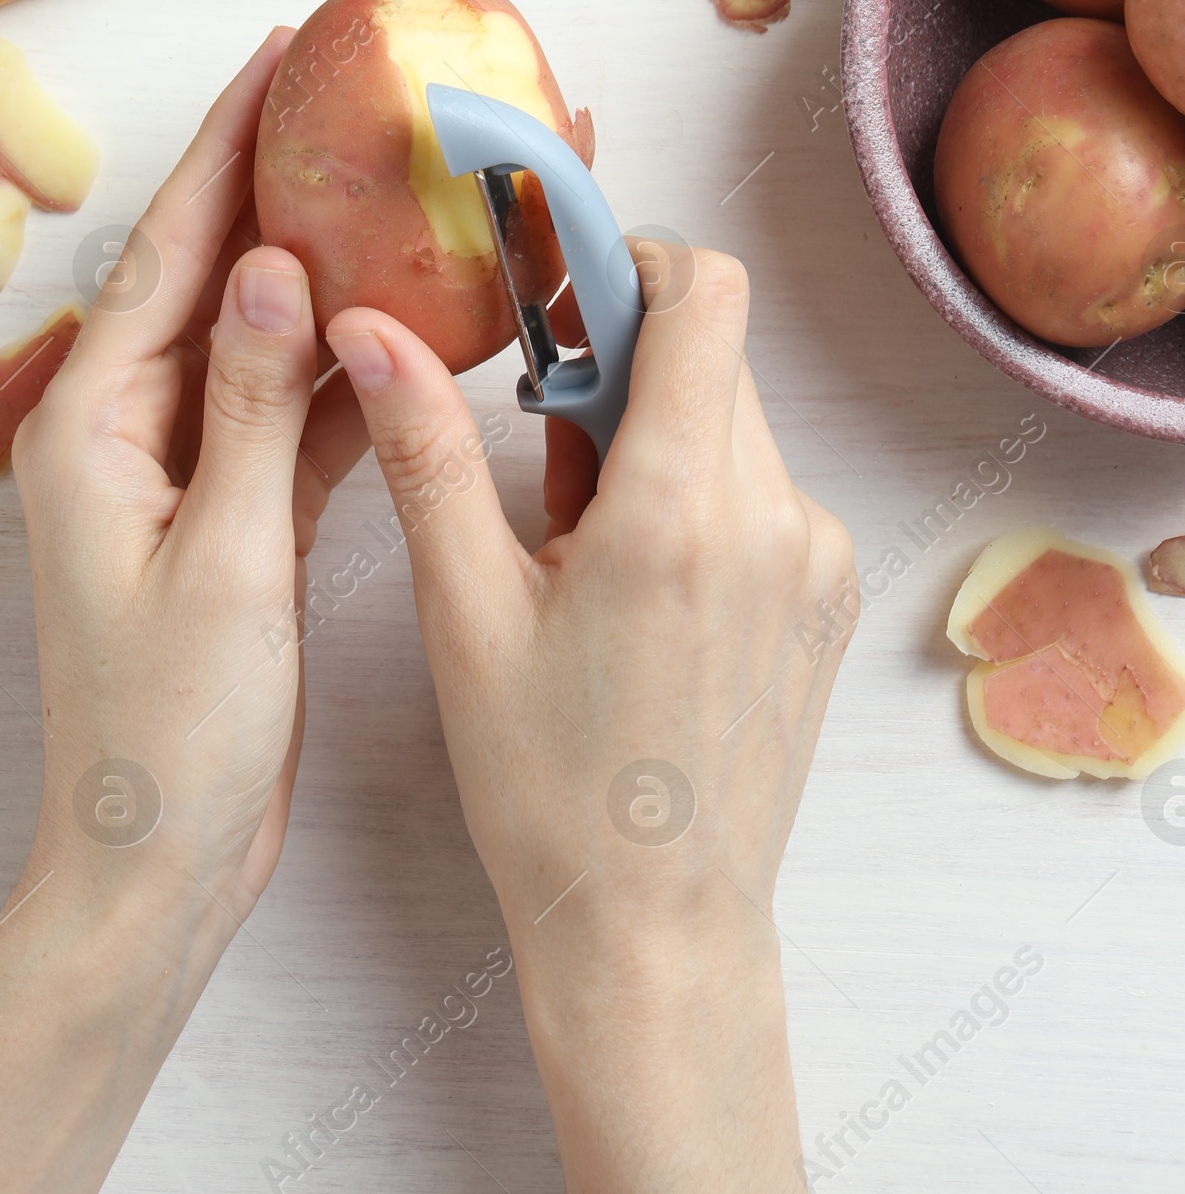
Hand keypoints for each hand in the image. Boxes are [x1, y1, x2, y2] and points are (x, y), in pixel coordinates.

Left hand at [15, 27, 367, 924]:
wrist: (156, 866)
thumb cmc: (169, 734)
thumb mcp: (221, 561)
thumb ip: (253, 409)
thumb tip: (277, 265)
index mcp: (94, 425)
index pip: (169, 251)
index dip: (226, 146)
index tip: (280, 56)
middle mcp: (124, 429)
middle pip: (208, 272)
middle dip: (271, 177)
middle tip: (341, 88)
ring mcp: (176, 471)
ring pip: (257, 334)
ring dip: (319, 261)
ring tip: (388, 178)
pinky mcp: (229, 515)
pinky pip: (289, 410)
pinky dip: (344, 364)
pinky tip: (406, 321)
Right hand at [326, 247, 855, 1193]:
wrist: (654, 932)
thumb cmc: (548, 789)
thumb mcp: (464, 612)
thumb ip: (424, 449)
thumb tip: (368, 328)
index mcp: (683, 509)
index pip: (705, 292)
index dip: (632, 261)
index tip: (561, 289)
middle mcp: (773, 516)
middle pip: (710, 353)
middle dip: (622, 361)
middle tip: (539, 442)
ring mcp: (815, 557)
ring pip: (733, 418)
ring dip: (656, 429)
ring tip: (576, 533)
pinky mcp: (825, 593)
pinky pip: (760, 484)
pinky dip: (696, 489)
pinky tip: (631, 577)